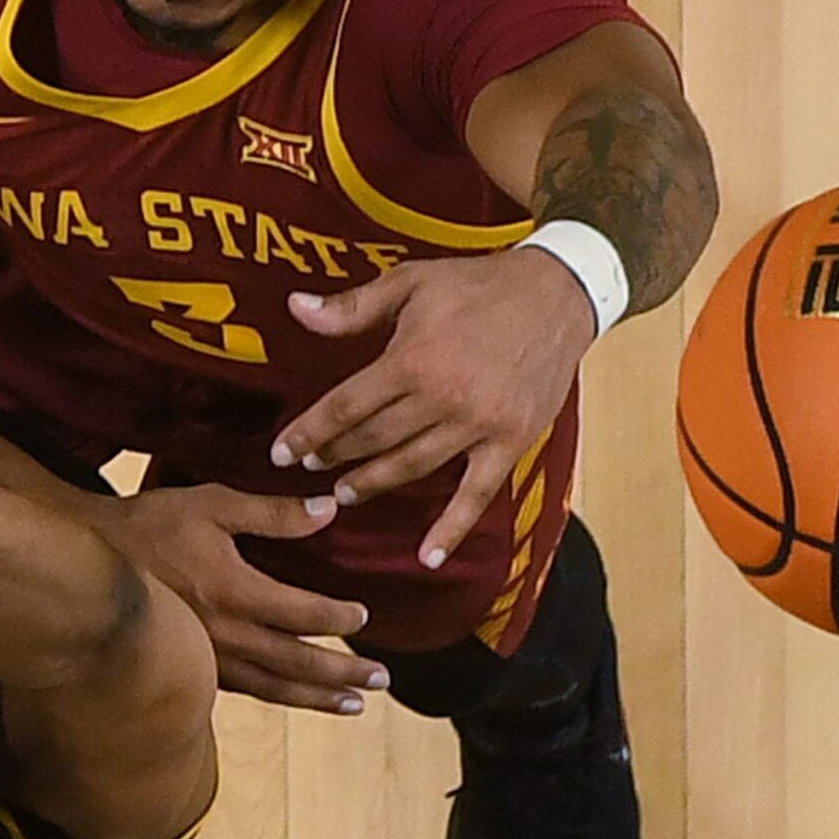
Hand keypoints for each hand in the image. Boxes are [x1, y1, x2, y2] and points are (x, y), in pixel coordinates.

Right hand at [88, 485, 382, 715]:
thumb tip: (329, 509)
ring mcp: (207, 659)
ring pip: (274, 688)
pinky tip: (294, 700)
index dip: (339, 617)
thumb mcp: (213, 505)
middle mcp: (225, 635)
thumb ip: (273, 513)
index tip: (363, 616)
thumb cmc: (151, 524)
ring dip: (318, 698)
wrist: (87, 563)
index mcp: (234, 591)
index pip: (303, 613)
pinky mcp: (190, 669)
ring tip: (354, 705)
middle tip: (380, 681)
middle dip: (343, 672)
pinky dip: (278, 699)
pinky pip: (245, 691)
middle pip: (298, 662)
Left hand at [271, 248, 593, 568]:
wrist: (557, 294)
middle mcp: (442, 397)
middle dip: (335, 456)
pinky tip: (427, 556)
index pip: (345, 406)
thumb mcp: (410, 282)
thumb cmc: (479, 285)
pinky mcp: (510, 442)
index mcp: (412, 358)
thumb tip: (294, 308)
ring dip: (374, 484)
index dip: (309, 432)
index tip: (281, 452)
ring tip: (345, 494)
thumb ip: (352, 307)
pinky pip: (476, 494)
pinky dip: (452, 529)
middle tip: (310, 468)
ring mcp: (478, 425)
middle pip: (373, 439)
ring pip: (412, 466)